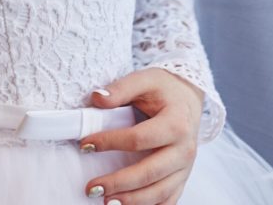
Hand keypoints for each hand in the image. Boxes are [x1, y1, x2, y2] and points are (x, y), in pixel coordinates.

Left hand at [80, 67, 202, 204]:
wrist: (188, 96)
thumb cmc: (163, 88)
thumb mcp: (144, 80)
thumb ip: (120, 88)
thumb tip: (96, 98)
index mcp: (176, 123)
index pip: (138, 138)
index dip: (110, 143)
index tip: (85, 145)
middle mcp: (185, 149)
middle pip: (149, 172)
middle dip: (119, 183)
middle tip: (91, 188)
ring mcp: (186, 168)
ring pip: (160, 193)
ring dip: (132, 201)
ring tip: (106, 202)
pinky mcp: (183, 178)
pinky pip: (168, 200)